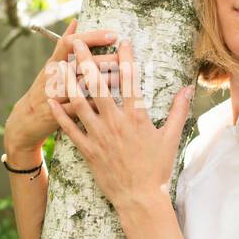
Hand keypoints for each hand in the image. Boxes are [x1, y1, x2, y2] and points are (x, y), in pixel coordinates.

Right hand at [4, 18, 123, 153]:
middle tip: (124, 57)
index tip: (113, 35)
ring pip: (80, 85)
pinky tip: (109, 102)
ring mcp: (54, 95)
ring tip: (122, 77)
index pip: (70, 43)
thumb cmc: (44, 88)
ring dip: (102, 81)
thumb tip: (76, 21)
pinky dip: (94, 104)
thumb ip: (64, 45)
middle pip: (79, 64)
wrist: (26, 119)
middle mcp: (53, 76)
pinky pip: (78, 108)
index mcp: (53, 62)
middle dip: (104, 60)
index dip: (92, 37)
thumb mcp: (50, 65)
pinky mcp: (58, 114)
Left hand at [46, 36, 194, 214]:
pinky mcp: (88, 150)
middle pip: (98, 85)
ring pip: (79, 103)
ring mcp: (99, 136)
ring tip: (58, 65)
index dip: (125, 58)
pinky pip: (70, 129)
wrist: (140, 198)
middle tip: (76, 42)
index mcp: (136, 117)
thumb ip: (178, 111)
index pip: (130, 80)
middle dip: (86, 61)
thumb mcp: (171, 137)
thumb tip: (187, 89)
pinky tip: (51, 100)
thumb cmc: (157, 168)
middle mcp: (116, 122)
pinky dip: (59, 114)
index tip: (121, 40)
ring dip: (68, 82)